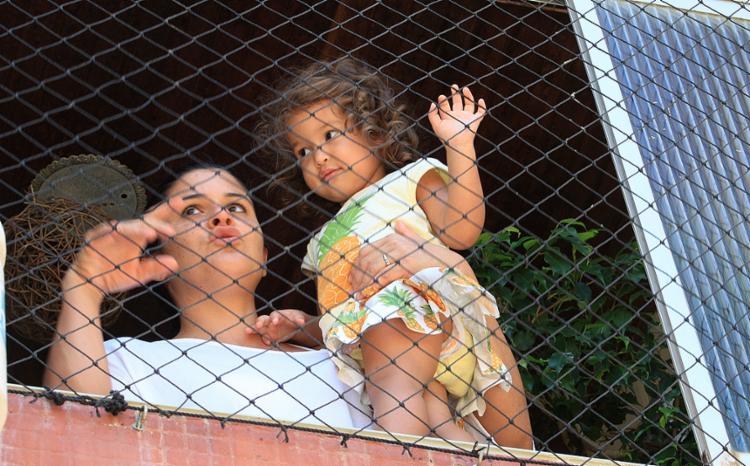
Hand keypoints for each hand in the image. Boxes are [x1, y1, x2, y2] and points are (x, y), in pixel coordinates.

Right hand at [68, 198, 183, 295]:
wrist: (89, 284)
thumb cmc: (114, 275)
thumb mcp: (139, 274)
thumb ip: (155, 268)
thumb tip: (175, 263)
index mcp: (137, 236)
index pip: (154, 221)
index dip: (166, 211)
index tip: (180, 203)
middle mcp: (125, 231)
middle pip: (143, 221)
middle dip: (157, 221)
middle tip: (172, 230)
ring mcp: (109, 233)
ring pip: (125, 227)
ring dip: (137, 229)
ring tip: (151, 234)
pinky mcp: (93, 239)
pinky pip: (103, 233)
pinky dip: (112, 233)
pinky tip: (119, 234)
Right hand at [245, 309, 308, 345]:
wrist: (293, 324)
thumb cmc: (294, 318)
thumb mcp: (299, 318)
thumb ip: (299, 320)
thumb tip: (302, 322)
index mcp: (278, 315)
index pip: (274, 315)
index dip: (275, 318)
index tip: (275, 322)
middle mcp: (270, 321)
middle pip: (262, 319)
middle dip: (260, 322)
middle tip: (258, 326)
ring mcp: (267, 328)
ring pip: (258, 327)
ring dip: (253, 329)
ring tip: (247, 331)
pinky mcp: (267, 335)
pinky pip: (263, 337)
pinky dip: (263, 339)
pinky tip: (266, 343)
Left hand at [349, 221, 465, 294]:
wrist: (448, 265)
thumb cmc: (432, 257)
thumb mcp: (417, 243)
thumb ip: (406, 234)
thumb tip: (398, 223)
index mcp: (393, 238)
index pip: (365, 251)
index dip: (356, 266)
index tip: (352, 280)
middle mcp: (394, 243)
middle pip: (367, 260)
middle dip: (358, 278)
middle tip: (354, 291)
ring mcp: (400, 253)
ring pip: (373, 269)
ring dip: (364, 285)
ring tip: (360, 296)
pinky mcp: (406, 265)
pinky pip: (385, 277)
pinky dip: (375, 288)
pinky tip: (371, 296)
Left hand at [428, 84, 486, 149]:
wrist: (458, 143)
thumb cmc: (446, 136)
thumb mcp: (436, 125)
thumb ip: (432, 115)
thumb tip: (433, 104)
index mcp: (448, 117)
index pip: (446, 106)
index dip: (443, 101)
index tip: (441, 96)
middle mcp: (458, 116)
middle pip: (457, 102)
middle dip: (455, 94)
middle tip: (453, 86)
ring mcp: (467, 118)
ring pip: (469, 104)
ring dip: (468, 96)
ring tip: (465, 88)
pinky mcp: (475, 120)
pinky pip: (481, 112)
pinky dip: (482, 106)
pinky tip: (480, 100)